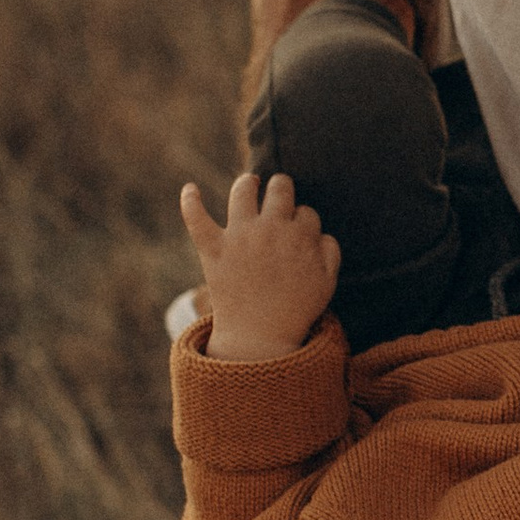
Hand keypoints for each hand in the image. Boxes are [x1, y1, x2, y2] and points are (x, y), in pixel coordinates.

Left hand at [180, 171, 339, 363]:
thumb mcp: (327, 282)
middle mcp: (271, 228)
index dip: (303, 221)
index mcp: (301, 236)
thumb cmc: (296, 310)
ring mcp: (240, 236)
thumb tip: (319, 231)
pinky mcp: (213, 248)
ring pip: (243, 190)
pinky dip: (190, 201)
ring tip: (250, 183)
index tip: (299, 234)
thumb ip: (330, 251)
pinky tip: (189, 189)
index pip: (306, 212)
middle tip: (279, 192)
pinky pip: (197, 218)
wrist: (260, 336)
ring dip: (247, 183)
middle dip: (282, 187)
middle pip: (280, 189)